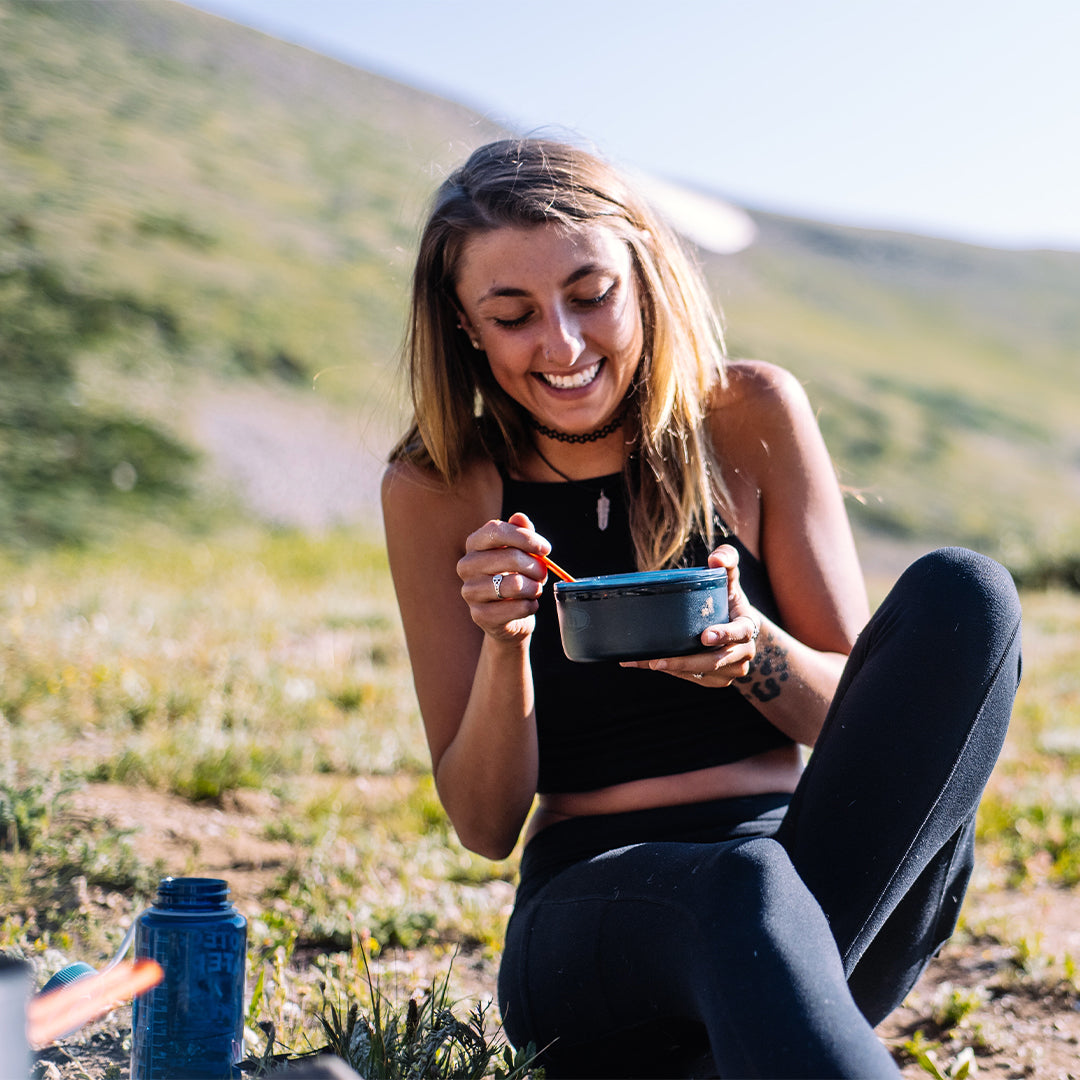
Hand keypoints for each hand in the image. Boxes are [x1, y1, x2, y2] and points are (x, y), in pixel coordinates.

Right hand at [457, 512, 550, 641]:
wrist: (507, 616)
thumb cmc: (515, 577)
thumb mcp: (520, 552)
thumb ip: (521, 533)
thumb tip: (520, 518)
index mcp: (474, 544)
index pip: (496, 530)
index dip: (525, 537)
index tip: (546, 549)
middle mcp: (466, 566)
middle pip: (510, 557)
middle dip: (535, 566)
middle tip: (543, 574)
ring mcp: (470, 591)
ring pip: (515, 584)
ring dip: (534, 587)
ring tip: (535, 589)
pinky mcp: (479, 615)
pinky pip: (517, 607)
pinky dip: (530, 606)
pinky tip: (529, 605)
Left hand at [620, 544, 761, 685]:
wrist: (738, 631)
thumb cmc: (729, 600)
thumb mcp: (731, 580)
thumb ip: (727, 561)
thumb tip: (716, 557)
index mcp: (748, 627)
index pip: (740, 632)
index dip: (724, 635)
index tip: (704, 636)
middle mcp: (744, 653)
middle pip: (714, 661)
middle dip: (684, 662)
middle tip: (657, 661)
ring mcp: (731, 670)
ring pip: (700, 673)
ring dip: (671, 669)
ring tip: (641, 661)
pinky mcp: (716, 680)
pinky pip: (692, 679)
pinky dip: (670, 673)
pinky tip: (645, 664)